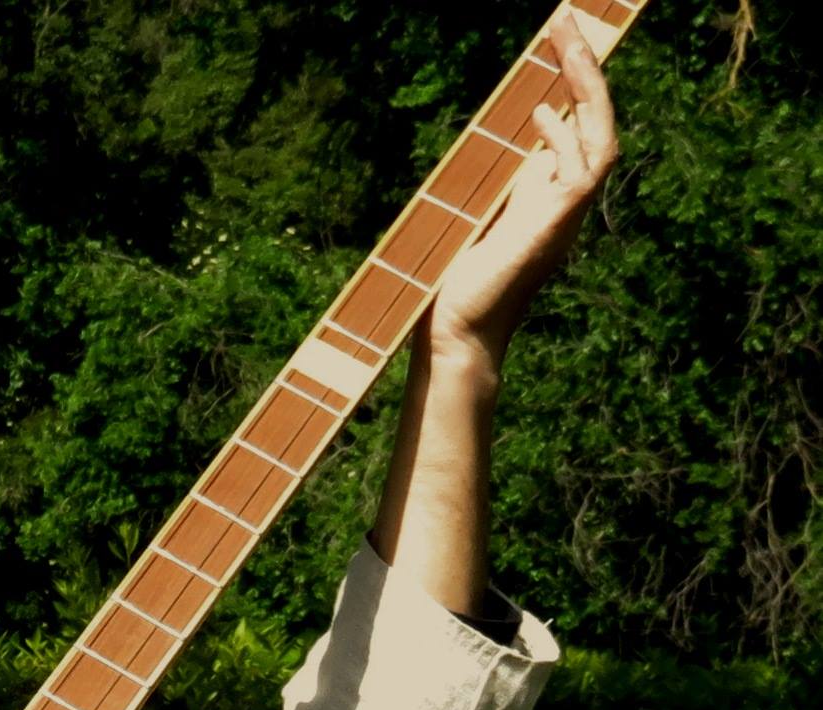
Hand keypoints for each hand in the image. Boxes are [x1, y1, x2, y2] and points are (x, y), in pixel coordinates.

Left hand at [426, 12, 621, 367]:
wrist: (454, 333)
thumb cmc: (454, 282)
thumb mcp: (472, 212)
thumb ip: (489, 179)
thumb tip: (494, 141)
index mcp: (545, 195)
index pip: (573, 126)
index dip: (573, 83)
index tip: (560, 39)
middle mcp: (563, 201)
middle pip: (595, 123)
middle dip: (586, 70)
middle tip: (568, 21)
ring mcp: (565, 215)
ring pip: (601, 141)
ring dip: (587, 89)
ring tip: (567, 43)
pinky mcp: (555, 228)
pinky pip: (583, 173)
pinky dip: (568, 139)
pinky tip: (543, 112)